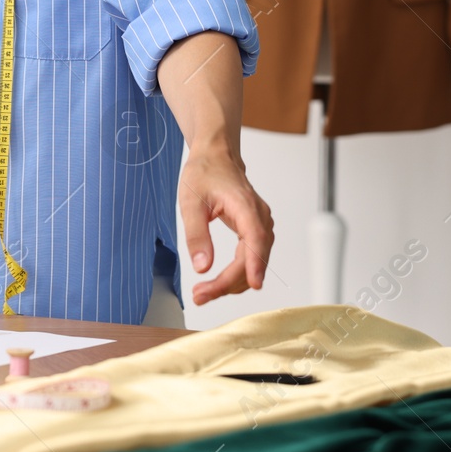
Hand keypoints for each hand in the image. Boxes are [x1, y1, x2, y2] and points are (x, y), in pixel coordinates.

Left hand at [179, 143, 273, 305]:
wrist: (216, 156)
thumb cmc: (204, 172)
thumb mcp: (190, 202)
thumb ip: (196, 234)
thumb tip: (202, 266)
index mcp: (246, 206)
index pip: (256, 239)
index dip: (255, 264)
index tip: (253, 284)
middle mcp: (259, 217)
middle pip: (254, 257)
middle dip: (229, 282)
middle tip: (201, 295)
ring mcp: (260, 224)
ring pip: (254, 262)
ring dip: (232, 282)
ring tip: (204, 292)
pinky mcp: (255, 230)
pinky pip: (251, 257)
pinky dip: (236, 273)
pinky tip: (218, 283)